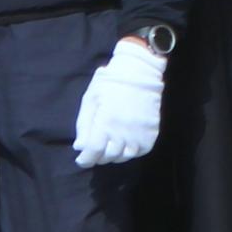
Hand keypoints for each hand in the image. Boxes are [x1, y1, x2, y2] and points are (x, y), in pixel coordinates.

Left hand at [71, 36, 168, 168]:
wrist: (140, 73)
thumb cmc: (110, 83)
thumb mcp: (90, 99)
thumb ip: (83, 125)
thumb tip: (80, 147)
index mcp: (106, 123)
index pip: (94, 152)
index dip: (86, 159)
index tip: (82, 159)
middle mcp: (123, 133)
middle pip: (107, 157)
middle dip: (98, 157)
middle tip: (95, 150)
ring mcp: (139, 135)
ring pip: (123, 157)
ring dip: (113, 155)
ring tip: (109, 147)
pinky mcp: (151, 135)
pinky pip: (138, 152)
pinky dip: (129, 152)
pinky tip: (124, 144)